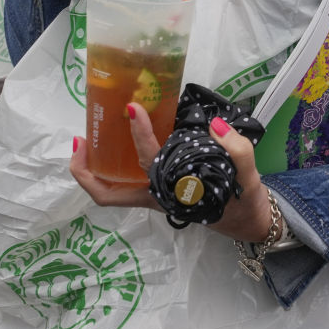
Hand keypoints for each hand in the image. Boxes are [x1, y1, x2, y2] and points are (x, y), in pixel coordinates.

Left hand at [71, 106, 273, 242]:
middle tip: (80, 139)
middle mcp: (156, 196)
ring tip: (87, 137)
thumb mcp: (248, 178)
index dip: (139, 134)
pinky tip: (115, 137)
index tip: (132, 107)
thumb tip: (216, 124)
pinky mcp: (155, 188)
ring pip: (111, 190)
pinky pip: (124, 180)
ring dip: (93, 168)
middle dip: (86, 170)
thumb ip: (237, 150)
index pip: (149, 161)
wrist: (247, 221)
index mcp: (174, 193)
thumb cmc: (242, 202)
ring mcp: (152, 195)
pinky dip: (111, 163)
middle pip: (108, 193)